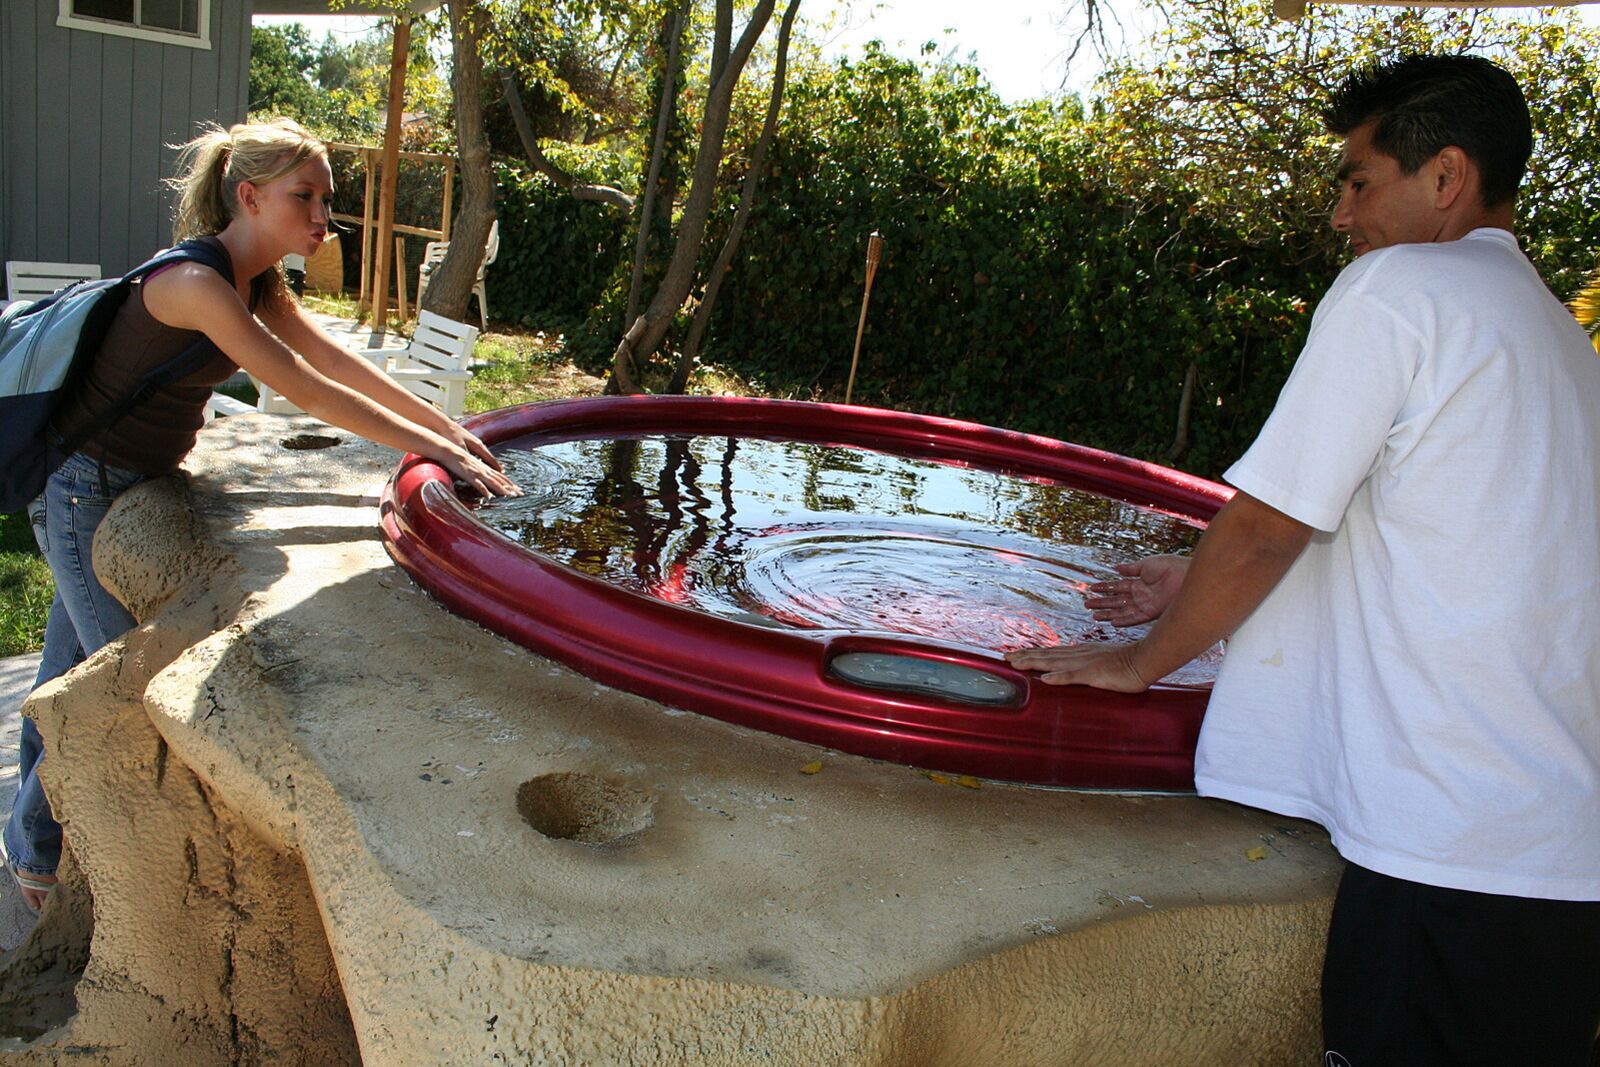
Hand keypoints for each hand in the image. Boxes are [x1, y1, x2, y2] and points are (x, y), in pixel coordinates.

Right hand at [439, 447, 519, 497]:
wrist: (448, 449)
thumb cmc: (458, 456)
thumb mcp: (471, 464)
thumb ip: (478, 471)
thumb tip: (483, 477)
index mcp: (484, 468)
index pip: (500, 476)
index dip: (509, 483)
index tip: (517, 490)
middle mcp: (483, 470)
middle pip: (500, 480)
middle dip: (511, 488)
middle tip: (521, 494)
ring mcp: (477, 472)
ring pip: (492, 482)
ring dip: (502, 489)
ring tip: (511, 496)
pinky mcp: (468, 475)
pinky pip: (478, 484)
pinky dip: (484, 490)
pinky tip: (489, 496)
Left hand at [446, 424, 503, 470]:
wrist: (442, 425)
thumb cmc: (451, 435)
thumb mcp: (460, 447)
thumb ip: (467, 457)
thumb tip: (472, 468)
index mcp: (478, 445)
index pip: (490, 458)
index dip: (496, 467)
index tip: (502, 473)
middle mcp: (477, 444)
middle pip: (488, 457)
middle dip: (494, 465)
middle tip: (500, 472)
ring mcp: (472, 443)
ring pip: (482, 455)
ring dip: (487, 463)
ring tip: (491, 469)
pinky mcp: (465, 443)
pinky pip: (476, 454)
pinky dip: (478, 459)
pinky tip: (477, 462)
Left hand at [1006, 642, 1148, 691]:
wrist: (1145, 659)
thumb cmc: (1127, 662)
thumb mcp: (1102, 662)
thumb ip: (1087, 666)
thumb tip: (1074, 672)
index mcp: (1080, 653)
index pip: (1051, 652)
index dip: (1033, 653)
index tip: (1016, 654)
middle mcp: (1078, 655)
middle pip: (1047, 655)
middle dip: (1025, 656)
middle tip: (1005, 657)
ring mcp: (1085, 663)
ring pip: (1054, 662)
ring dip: (1033, 662)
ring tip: (1015, 663)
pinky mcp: (1094, 674)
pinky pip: (1074, 676)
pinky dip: (1059, 676)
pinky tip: (1046, 679)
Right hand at [1084, 555, 1189, 626]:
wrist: (1187, 575)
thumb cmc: (1171, 566)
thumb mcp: (1147, 564)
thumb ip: (1131, 568)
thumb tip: (1116, 568)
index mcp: (1139, 582)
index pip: (1117, 586)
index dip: (1104, 588)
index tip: (1092, 588)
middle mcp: (1140, 595)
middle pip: (1116, 600)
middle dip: (1102, 603)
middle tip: (1087, 605)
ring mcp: (1145, 605)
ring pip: (1122, 610)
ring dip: (1108, 613)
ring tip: (1094, 616)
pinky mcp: (1151, 613)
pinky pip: (1134, 618)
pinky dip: (1123, 620)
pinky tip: (1112, 622)